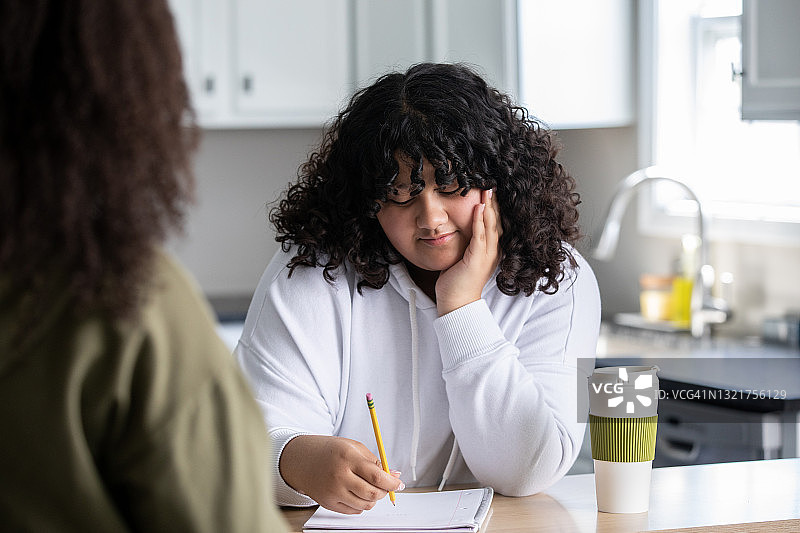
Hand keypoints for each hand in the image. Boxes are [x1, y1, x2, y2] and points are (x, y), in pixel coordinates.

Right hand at [279, 435, 403, 513]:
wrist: (303, 460)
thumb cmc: (332, 451)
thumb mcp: (354, 447)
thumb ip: (375, 461)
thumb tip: (395, 475)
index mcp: (348, 458)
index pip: (377, 476)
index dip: (392, 482)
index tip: (399, 484)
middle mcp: (339, 476)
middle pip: (372, 494)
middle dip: (385, 491)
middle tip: (386, 486)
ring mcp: (333, 492)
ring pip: (366, 505)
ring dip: (373, 498)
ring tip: (368, 486)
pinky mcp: (328, 504)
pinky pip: (354, 511)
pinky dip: (361, 504)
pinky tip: (356, 492)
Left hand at [435, 188, 501, 315]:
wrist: (456, 303)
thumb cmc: (456, 283)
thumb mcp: (462, 259)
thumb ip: (464, 245)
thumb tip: (457, 231)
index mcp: (490, 252)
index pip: (495, 225)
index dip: (494, 208)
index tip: (491, 192)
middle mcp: (492, 252)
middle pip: (497, 222)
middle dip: (495, 203)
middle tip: (493, 184)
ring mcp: (486, 256)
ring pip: (491, 226)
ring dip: (490, 207)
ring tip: (488, 190)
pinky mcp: (477, 259)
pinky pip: (480, 236)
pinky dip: (480, 221)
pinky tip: (480, 207)